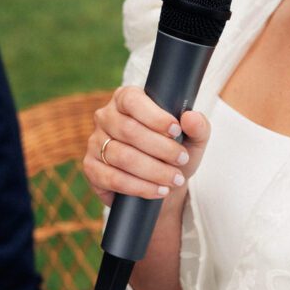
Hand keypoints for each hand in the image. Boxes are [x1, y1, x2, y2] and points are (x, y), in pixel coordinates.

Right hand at [84, 86, 210, 207]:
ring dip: (153, 170)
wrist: (161, 183)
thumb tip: (190, 118)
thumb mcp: (193, 139)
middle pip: (129, 130)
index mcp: (126, 99)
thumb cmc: (174, 152)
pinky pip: (113, 178)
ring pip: (122, 156)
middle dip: (161, 148)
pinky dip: (140, 187)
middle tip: (182, 159)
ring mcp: (95, 142)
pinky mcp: (91, 168)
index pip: (133, 101)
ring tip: (175, 179)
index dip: (155, 116)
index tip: (176, 130)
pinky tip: (159, 190)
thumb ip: (198, 126)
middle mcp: (106, 117)